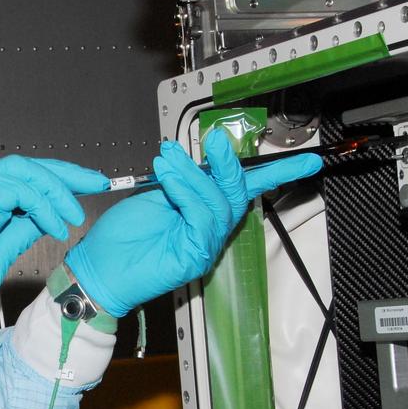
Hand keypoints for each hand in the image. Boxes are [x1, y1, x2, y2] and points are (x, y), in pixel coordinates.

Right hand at [0, 156, 108, 383]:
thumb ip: (15, 235)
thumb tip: (41, 223)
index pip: (20, 179)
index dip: (55, 181)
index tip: (84, 189)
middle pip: (25, 165)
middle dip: (66, 173)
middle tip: (97, 183)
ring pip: (24, 171)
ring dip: (57, 190)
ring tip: (75, 215)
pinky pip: (19, 191)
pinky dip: (42, 206)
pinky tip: (54, 227)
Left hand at [65, 129, 322, 317]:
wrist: (98, 267)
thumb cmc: (121, 237)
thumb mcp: (155, 196)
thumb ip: (182, 181)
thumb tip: (198, 158)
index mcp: (205, 213)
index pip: (245, 189)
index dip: (278, 173)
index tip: (309, 160)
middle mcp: (211, 231)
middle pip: (237, 194)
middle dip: (227, 164)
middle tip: (211, 141)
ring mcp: (205, 245)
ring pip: (219, 203)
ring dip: (195, 174)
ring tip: (167, 159)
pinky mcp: (194, 257)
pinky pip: (201, 217)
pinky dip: (186, 192)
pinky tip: (167, 177)